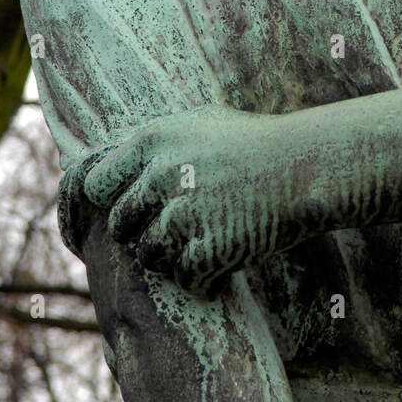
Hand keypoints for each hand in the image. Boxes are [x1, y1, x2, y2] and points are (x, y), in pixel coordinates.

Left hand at [81, 104, 292, 292]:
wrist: (306, 166)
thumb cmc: (255, 144)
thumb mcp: (200, 124)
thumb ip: (154, 144)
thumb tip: (108, 162)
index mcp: (154, 140)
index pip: (94, 184)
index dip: (107, 203)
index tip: (125, 216)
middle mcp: (161, 174)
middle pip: (121, 226)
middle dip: (144, 232)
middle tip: (180, 230)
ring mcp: (183, 212)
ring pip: (148, 256)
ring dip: (174, 256)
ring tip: (209, 239)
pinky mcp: (207, 247)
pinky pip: (185, 277)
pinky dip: (206, 276)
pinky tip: (229, 258)